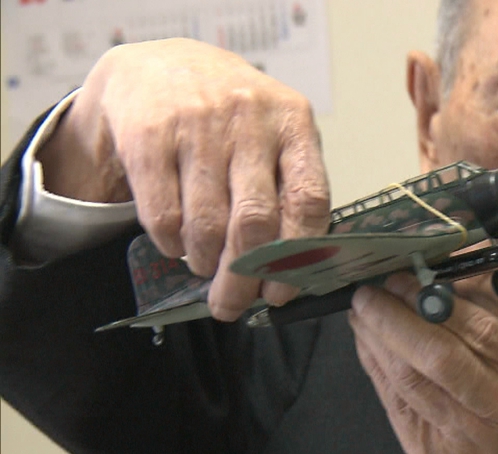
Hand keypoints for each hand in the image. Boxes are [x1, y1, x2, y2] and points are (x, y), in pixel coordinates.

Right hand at [37, 38, 330, 319]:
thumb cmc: (233, 118)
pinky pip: (163, 213)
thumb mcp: (275, 136)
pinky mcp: (149, 135)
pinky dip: (171, 244)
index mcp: (294, 124)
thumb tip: (295, 271)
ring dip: (206, 262)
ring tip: (205, 269)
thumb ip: (290, 188)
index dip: (298, 257)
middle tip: (233, 304)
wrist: (162, 65)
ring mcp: (198, 125)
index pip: (309, 201)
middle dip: (243, 277)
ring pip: (206, 223)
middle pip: (255, 222)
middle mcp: (250, 121)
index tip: (282, 292)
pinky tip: (177, 246)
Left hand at [348, 274, 497, 453]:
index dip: (434, 303)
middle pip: (437, 361)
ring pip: (408, 385)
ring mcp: (461, 450)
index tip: (406, 278)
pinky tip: (369, 346)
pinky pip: (397, 409)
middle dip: (394, 319)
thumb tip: (438, 293)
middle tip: (369, 292)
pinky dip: (378, 372)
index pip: (480, 335)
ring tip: (361, 312)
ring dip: (376, 342)